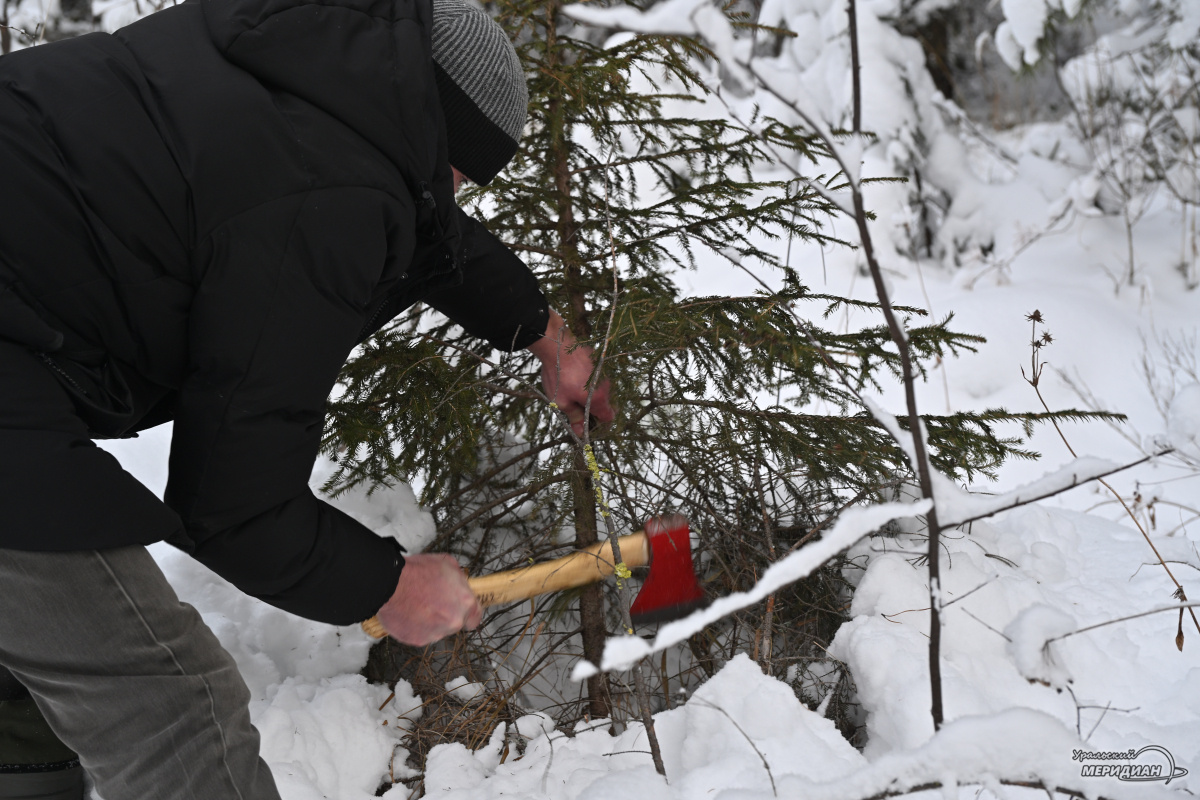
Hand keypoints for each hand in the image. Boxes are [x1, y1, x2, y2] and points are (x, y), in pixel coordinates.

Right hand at [375, 554, 481, 645]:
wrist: (391, 584)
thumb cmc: (418, 572)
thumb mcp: (447, 563)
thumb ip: (458, 578)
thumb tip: (459, 584)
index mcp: (465, 603)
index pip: (476, 617)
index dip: (468, 614)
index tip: (462, 612)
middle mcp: (454, 621)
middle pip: (455, 623)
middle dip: (446, 615)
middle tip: (431, 602)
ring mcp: (436, 633)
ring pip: (437, 630)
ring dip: (430, 621)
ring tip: (417, 606)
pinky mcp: (418, 640)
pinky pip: (420, 634)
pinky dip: (415, 626)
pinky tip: (408, 613)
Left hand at [526, 311, 614, 436]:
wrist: (557, 346)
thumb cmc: (559, 376)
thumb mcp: (561, 402)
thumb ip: (574, 417)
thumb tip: (580, 432)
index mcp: (599, 399)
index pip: (608, 416)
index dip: (599, 422)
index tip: (587, 421)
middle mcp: (605, 385)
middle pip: (604, 402)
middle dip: (591, 406)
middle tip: (573, 405)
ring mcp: (602, 372)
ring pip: (599, 388)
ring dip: (588, 392)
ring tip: (570, 387)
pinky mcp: (597, 361)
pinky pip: (595, 376)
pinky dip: (587, 379)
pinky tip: (572, 375)